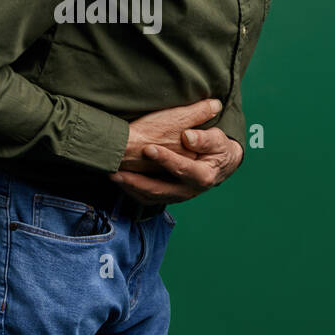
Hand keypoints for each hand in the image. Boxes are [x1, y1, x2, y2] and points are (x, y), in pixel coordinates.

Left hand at [109, 100, 243, 204]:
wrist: (221, 165)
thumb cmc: (218, 147)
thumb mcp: (218, 139)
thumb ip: (205, 138)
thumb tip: (188, 137)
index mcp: (203, 176)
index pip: (183, 169)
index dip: (166, 159)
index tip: (149, 149)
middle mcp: (189, 191)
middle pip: (161, 189)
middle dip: (137, 181)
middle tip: (118, 171)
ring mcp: (177, 196)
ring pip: (151, 197)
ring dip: (130, 188)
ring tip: (113, 175)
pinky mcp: (168, 196)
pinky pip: (147, 198)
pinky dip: (132, 191)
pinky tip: (120, 180)